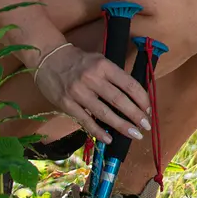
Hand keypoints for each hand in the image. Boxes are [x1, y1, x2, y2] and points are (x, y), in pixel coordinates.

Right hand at [32, 43, 151, 142]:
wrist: (48, 58)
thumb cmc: (78, 60)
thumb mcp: (99, 60)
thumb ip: (114, 76)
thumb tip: (132, 96)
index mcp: (104, 66)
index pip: (128, 84)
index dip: (141, 98)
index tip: (148, 109)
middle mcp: (92, 79)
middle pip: (119, 100)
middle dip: (135, 115)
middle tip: (146, 126)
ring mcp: (78, 92)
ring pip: (104, 113)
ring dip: (121, 126)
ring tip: (134, 134)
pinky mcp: (67, 104)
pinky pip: (85, 121)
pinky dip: (98, 132)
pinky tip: (109, 139)